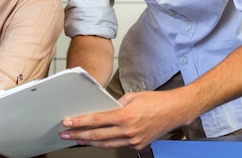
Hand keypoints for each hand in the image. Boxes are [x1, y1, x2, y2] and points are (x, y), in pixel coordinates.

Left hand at [60, 89, 195, 149]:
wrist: (175, 111)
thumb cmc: (155, 101)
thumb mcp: (132, 96)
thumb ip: (115, 104)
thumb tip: (101, 108)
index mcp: (125, 115)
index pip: (96, 120)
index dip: (79, 122)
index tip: (67, 122)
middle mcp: (128, 130)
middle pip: (97, 135)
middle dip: (78, 135)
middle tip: (65, 134)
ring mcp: (133, 140)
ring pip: (106, 143)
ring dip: (88, 142)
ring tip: (76, 139)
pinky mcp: (138, 145)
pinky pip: (118, 145)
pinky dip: (106, 142)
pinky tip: (96, 140)